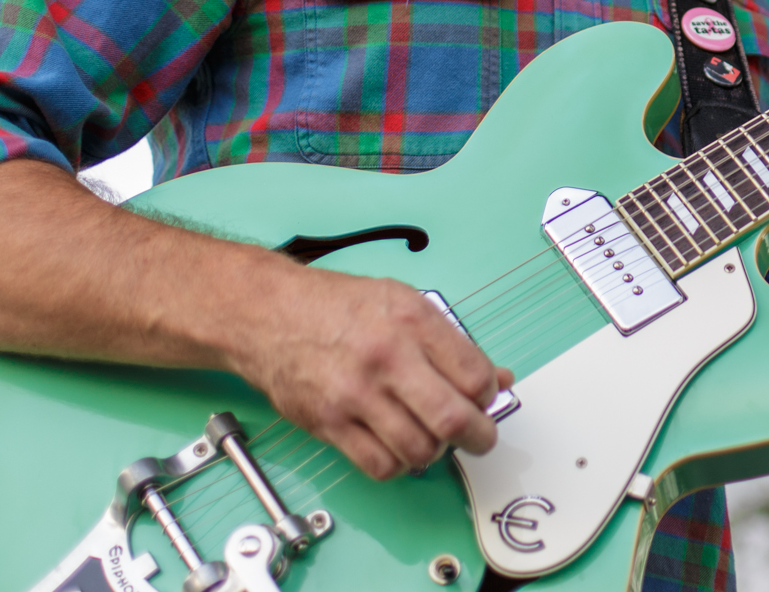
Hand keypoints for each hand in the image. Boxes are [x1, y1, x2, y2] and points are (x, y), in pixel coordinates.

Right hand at [227, 265, 515, 480]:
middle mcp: (387, 357)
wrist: (269, 314)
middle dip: (479, 437)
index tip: (484, 398)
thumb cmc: (338, 306)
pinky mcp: (329, 423)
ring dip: (435, 452)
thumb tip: (498, 379)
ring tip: (432, 437)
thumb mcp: (404, 302)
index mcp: (412, 321)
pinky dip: (398, 465)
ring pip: (419, 450)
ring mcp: (356, 394)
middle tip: (479, 437)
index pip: (475, 376)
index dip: (489, 395)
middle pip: (453, 419)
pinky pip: (379, 465)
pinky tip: (397, 446)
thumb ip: (452, 342)